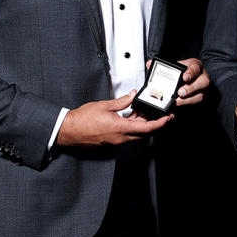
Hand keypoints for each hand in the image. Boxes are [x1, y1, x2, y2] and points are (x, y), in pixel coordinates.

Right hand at [55, 91, 170, 146]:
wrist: (69, 130)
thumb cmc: (83, 120)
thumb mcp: (104, 105)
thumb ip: (122, 101)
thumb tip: (133, 95)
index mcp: (120, 128)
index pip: (147, 128)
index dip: (159, 123)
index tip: (167, 118)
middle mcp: (120, 137)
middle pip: (143, 132)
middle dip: (153, 123)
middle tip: (159, 114)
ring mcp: (116, 140)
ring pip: (136, 134)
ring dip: (142, 124)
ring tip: (143, 111)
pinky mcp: (111, 141)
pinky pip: (127, 135)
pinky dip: (132, 126)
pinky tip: (131, 117)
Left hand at [174, 58, 208, 106]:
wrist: (189, 77)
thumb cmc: (183, 71)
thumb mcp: (179, 66)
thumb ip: (175, 69)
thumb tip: (167, 74)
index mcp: (197, 65)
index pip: (196, 68)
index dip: (191, 73)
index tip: (184, 77)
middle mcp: (204, 76)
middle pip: (203, 82)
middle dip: (191, 88)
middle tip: (180, 92)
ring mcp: (205, 88)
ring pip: (201, 95)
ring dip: (188, 99)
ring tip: (178, 100)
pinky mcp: (202, 97)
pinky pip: (198, 102)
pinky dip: (187, 103)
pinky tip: (179, 103)